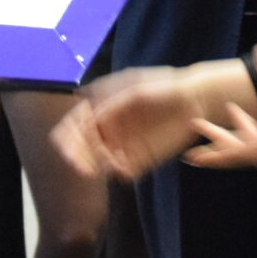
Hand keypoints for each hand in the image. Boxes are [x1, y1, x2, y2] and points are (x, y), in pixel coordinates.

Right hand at [55, 66, 215, 180]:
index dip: (67, 135)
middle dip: (77, 156)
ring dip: (97, 167)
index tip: (63, 144)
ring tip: (106, 164)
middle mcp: (109, 129)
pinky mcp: (141, 158)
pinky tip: (121, 169)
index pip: (76, 124)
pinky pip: (124, 171)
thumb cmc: (161, 86)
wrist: (193, 98)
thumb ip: (113, 104)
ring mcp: (124, 145)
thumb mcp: (135, 89)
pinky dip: (118, 172)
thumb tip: (93, 118)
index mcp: (102, 109)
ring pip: (101, 161)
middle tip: (79, 165)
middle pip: (83, 146)